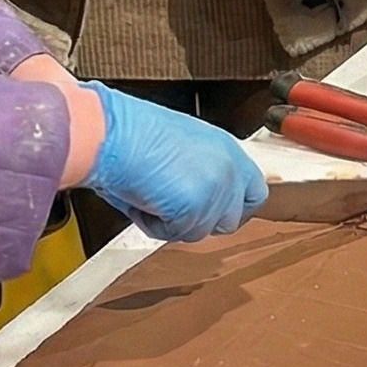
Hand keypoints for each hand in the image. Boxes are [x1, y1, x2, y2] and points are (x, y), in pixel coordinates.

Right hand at [83, 84, 267, 241]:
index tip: (213, 211)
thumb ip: (203, 171)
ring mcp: (214, 192)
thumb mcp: (183, 145)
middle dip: (200, 219)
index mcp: (227, 149)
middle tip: (172, 205)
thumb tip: (201, 197)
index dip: (233, 208)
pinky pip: (174, 234)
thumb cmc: (132, 132)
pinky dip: (153, 224)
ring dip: (173, 222)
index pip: (255, 193)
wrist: (111, 133)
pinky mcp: (194, 210)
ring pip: (199, 232)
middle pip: (229, 220)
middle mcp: (228, 170)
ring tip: (151, 193)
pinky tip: (143, 198)